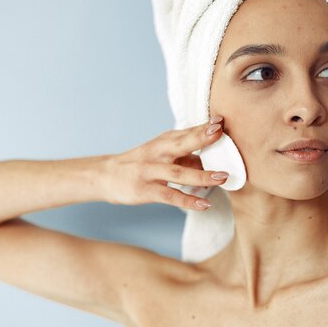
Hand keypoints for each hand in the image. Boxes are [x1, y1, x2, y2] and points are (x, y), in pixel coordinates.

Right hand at [101, 116, 225, 210]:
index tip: (222, 120)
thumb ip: (188, 158)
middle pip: (182, 144)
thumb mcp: (163, 155)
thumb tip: (215, 163)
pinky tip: (204, 205)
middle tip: (221, 133)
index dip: (205, 127)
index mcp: (165, 141)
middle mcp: (158, 153)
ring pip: (179, 172)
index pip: (187, 132)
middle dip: (202, 138)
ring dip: (202, 175)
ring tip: (222, 177)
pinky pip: (170, 196)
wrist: (105, 176)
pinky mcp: (146, 190)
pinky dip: (188, 200)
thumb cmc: (141, 164)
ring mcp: (151, 171)